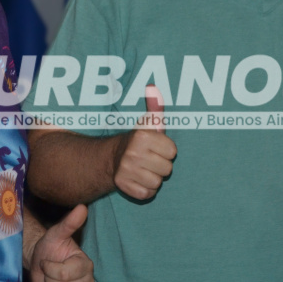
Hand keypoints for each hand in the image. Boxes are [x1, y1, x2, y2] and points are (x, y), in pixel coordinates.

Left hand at [29, 204, 93, 281]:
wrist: (41, 261)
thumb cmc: (49, 246)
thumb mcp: (56, 233)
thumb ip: (69, 223)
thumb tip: (82, 207)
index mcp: (85, 264)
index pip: (63, 274)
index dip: (49, 269)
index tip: (47, 261)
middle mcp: (88, 281)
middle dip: (48, 281)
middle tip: (48, 272)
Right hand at [113, 85, 176, 199]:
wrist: (110, 159)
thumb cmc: (137, 141)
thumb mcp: (147, 124)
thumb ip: (154, 108)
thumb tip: (153, 87)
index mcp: (142, 137)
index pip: (172, 151)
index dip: (166, 150)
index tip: (155, 147)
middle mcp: (133, 153)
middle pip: (167, 169)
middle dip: (160, 165)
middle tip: (149, 159)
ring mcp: (127, 171)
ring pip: (158, 183)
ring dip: (153, 178)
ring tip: (144, 169)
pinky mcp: (124, 186)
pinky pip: (148, 194)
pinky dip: (145, 189)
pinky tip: (138, 179)